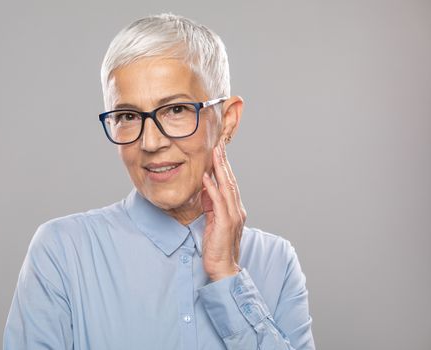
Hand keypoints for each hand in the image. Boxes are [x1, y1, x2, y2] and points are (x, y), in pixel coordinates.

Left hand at [201, 138, 246, 281]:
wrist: (224, 269)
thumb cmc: (217, 248)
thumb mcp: (213, 222)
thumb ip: (212, 205)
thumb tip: (206, 188)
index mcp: (235, 209)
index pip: (230, 183)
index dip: (224, 167)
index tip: (218, 151)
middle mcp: (237, 210)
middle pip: (230, 181)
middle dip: (224, 162)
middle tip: (218, 145)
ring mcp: (233, 216)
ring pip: (227, 187)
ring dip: (220, 169)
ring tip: (214, 154)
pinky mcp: (225, 223)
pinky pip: (219, 202)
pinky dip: (212, 188)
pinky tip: (207, 177)